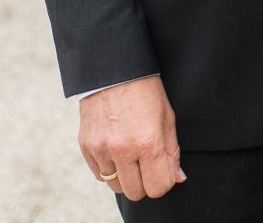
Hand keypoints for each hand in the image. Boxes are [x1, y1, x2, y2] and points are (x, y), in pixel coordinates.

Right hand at [78, 75, 185, 201]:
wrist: (113, 69)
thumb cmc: (145, 91)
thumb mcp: (167, 117)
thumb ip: (172, 152)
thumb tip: (176, 178)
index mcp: (148, 142)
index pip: (158, 187)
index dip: (163, 182)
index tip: (163, 171)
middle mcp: (122, 149)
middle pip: (136, 192)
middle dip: (144, 182)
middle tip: (146, 164)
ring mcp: (101, 148)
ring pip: (116, 186)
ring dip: (125, 177)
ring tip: (130, 156)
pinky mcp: (86, 146)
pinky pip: (99, 175)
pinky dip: (109, 169)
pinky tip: (115, 150)